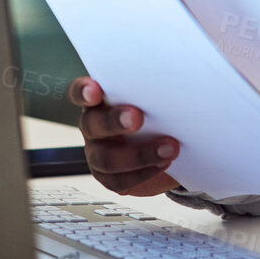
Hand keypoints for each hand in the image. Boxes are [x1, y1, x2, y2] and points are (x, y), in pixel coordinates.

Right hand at [67, 76, 180, 196]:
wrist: (167, 147)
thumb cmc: (157, 113)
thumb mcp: (156, 97)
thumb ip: (156, 88)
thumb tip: (179, 78)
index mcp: (100, 101)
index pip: (80, 92)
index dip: (84, 91)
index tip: (96, 89)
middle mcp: (93, 127)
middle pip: (93, 124)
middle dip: (114, 121)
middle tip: (137, 118)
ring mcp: (98, 154)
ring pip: (107, 159)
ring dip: (139, 154)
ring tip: (169, 148)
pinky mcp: (110, 178)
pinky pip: (121, 180)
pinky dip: (145, 173)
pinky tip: (164, 163)